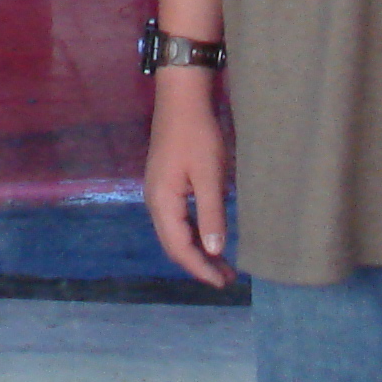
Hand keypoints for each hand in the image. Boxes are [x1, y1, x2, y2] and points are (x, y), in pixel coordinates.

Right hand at [143, 72, 234, 286]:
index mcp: (163, 202)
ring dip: (197, 251)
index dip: (201, 268)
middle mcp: (155, 201)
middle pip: (173, 245)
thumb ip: (211, 214)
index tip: (224, 283)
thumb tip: (215, 251)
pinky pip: (176, 220)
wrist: (181, 99)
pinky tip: (208, 237)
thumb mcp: (210, 176)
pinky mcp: (165, 184)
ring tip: (222, 264)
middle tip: (227, 278)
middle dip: (199, 264)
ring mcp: (157, 192)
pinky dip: (192, 235)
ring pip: (174, 233)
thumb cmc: (198, 135)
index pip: (179, 248)